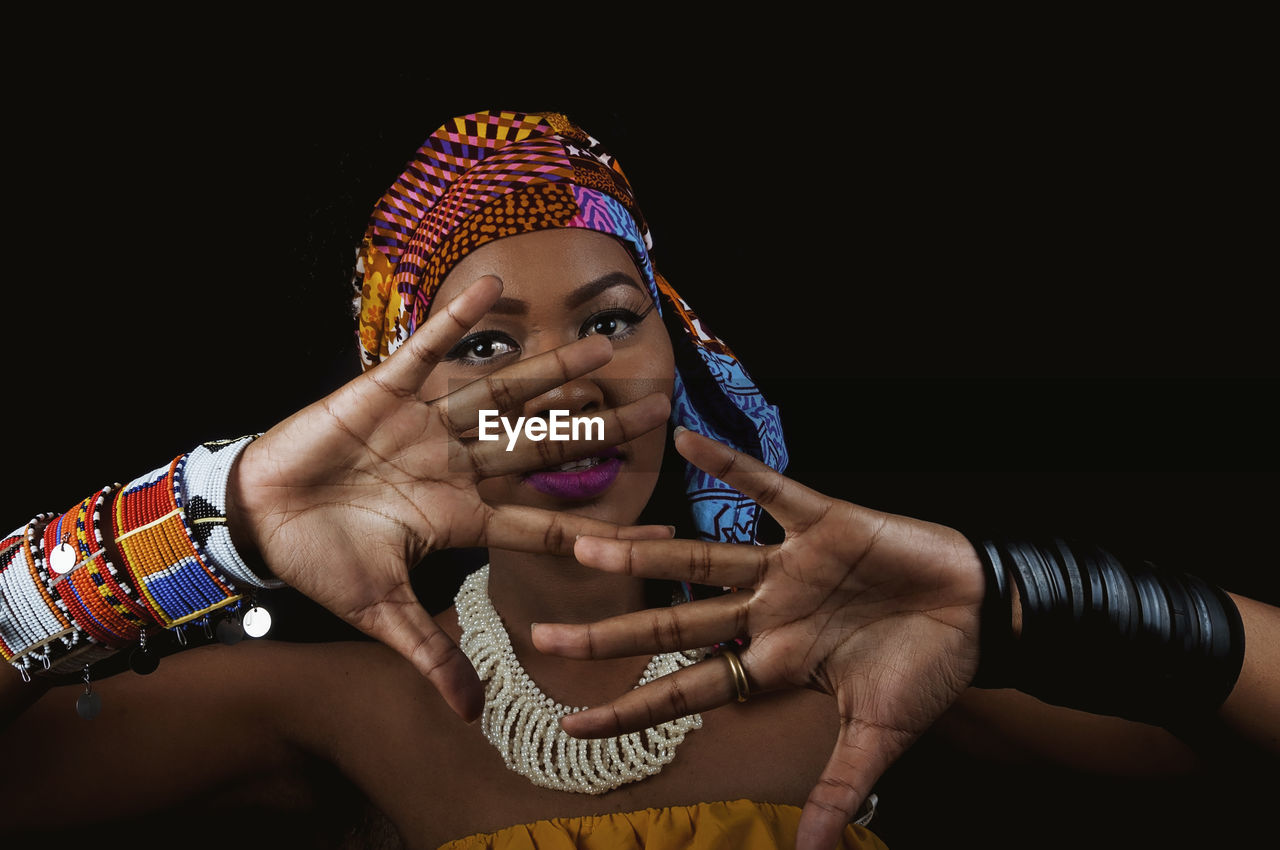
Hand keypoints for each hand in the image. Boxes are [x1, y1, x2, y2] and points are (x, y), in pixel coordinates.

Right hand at [228, 276, 670, 721]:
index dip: (600, 525)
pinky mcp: (385, 390)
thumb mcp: (382, 611)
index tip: (658, 528)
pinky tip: (492, 286)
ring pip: (501, 393)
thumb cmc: (320, 559)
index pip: (546, 520)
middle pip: (540, 444)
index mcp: (463, 514)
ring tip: (602, 349)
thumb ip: (430, 653)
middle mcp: (457, 464)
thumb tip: (472, 717)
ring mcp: (427, 424)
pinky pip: (427, 348)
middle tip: (654, 410)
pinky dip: (456, 321)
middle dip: (595, 429)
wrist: (259, 517)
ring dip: (550, 371)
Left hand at [532, 427, 985, 849]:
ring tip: (584, 546)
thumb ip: (838, 788)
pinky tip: (686, 440)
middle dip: (611, 634)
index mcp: (775, 664)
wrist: (978, 611)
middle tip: (541, 639)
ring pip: (701, 559)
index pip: (688, 691)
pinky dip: (731, 465)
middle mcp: (767, 613)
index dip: (633, 708)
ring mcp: (788, 566)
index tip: (571, 727)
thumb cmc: (928, 668)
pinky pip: (769, 487)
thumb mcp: (878, 736)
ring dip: (645, 554)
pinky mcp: (821, 522)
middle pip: (674, 625)